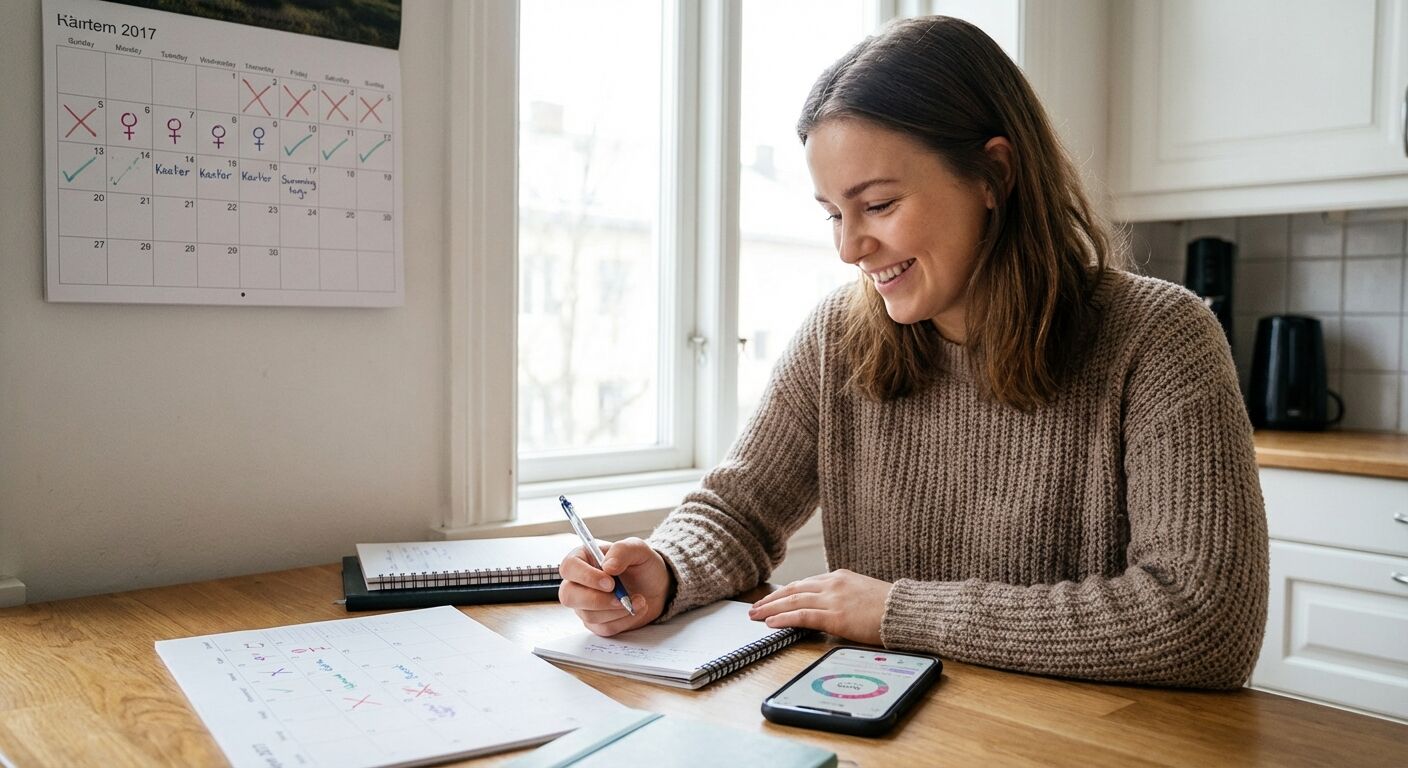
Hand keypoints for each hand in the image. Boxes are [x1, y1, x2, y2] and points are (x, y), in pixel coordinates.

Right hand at [558, 537, 671, 636]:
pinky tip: (636, 609)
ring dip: (617, 610)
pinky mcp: (597, 623)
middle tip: (622, 598)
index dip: (585, 576)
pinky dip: (624, 620)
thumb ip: (622, 551)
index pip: (569, 567)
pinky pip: (604, 628)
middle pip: (569, 596)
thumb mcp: (638, 549)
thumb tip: (608, 566)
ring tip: (639, 600)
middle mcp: (579, 583)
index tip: (610, 582)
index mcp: (583, 559)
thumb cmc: (641, 565)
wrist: (656, 586)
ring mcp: (585, 605)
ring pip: (589, 615)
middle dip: (597, 600)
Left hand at [748, 569, 891, 645]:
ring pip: (793, 601)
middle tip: (754, 607)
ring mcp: (833, 599)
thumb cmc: (889, 607)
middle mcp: (832, 584)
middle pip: (793, 590)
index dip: (785, 592)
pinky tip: (771, 623)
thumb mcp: (863, 594)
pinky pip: (802, 616)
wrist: (905, 611)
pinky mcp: (835, 616)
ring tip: (755, 616)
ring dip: (770, 608)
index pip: (804, 584)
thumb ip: (843, 597)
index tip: (772, 599)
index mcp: (839, 577)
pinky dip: (784, 618)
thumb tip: (830, 608)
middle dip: (771, 599)